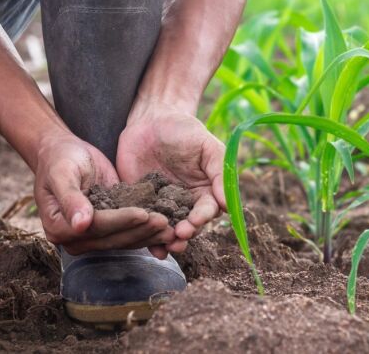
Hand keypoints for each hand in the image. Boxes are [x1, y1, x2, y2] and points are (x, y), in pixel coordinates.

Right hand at [33, 131, 174, 254]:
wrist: (63, 154)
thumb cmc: (59, 159)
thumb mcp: (62, 173)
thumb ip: (70, 198)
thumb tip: (81, 224)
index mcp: (59, 227)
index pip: (96, 227)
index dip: (120, 221)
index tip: (143, 213)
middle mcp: (75, 238)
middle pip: (112, 238)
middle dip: (140, 230)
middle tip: (165, 222)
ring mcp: (92, 236)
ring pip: (124, 240)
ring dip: (148, 235)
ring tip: (170, 227)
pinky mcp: (108, 229)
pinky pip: (129, 233)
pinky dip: (147, 231)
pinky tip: (166, 227)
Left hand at [117, 103, 226, 254]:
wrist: (150, 121)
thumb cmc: (184, 130)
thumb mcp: (206, 146)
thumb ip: (220, 171)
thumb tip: (227, 203)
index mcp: (205, 190)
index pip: (208, 210)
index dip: (202, 218)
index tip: (196, 221)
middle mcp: (185, 203)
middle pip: (189, 226)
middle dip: (186, 233)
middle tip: (179, 236)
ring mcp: (163, 206)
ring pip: (168, 230)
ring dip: (168, 241)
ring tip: (165, 247)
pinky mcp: (141, 205)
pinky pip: (144, 224)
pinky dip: (146, 237)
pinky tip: (149, 247)